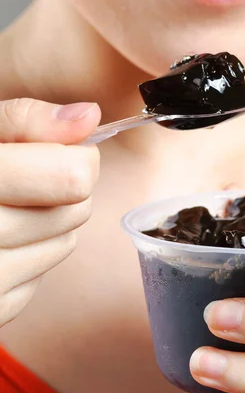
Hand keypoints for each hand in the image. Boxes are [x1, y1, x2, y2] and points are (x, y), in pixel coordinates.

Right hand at [0, 98, 100, 327]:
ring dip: (49, 222)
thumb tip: (88, 115)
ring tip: (6, 207)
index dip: (78, 156)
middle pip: (75, 211)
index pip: (70, 178)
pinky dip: (29, 255)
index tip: (60, 148)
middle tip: (27, 177)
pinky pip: (41, 276)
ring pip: (65, 243)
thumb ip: (26, 120)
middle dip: (63, 188)